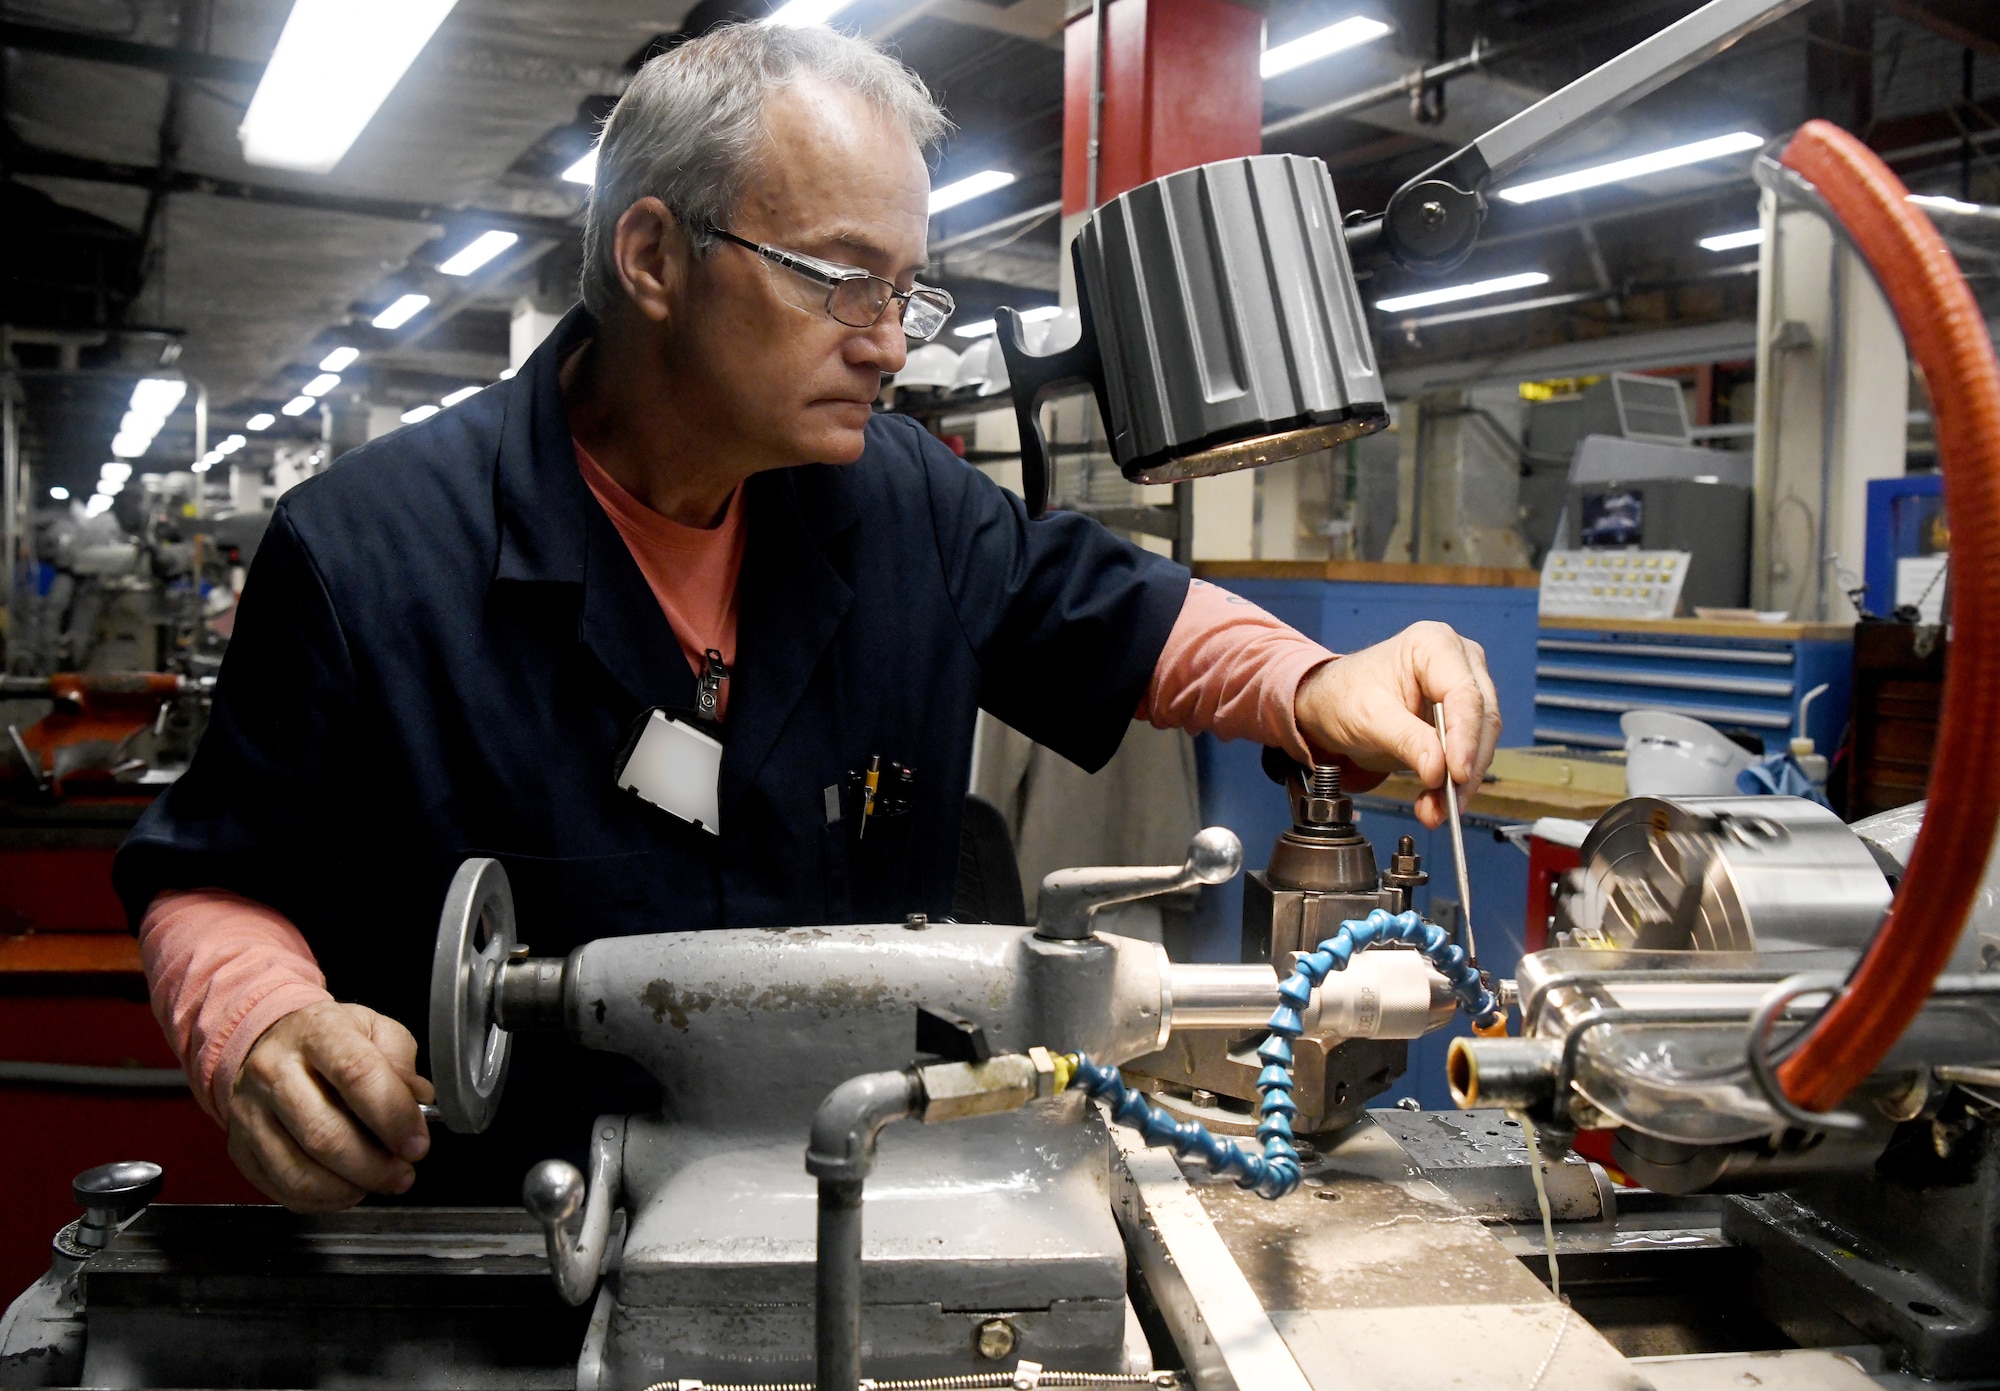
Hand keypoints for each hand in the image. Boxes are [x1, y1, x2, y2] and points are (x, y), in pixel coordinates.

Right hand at [226, 1000, 434, 1212]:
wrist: (269, 1041)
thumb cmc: (331, 1041)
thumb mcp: (375, 1029)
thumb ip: (401, 1062)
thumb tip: (418, 1101)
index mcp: (317, 1032)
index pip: (356, 1074)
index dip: (392, 1115)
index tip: (417, 1144)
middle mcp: (274, 1071)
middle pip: (323, 1133)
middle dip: (373, 1166)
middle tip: (403, 1173)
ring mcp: (250, 1112)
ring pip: (299, 1171)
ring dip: (349, 1188)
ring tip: (377, 1182)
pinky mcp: (239, 1148)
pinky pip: (282, 1189)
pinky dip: (322, 1200)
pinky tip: (346, 1189)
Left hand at [1293, 621, 1500, 828]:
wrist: (1332, 704)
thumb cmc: (1344, 695)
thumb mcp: (1368, 717)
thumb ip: (1406, 740)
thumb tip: (1439, 771)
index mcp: (1434, 644)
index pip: (1464, 693)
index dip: (1465, 737)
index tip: (1457, 774)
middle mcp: (1459, 660)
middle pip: (1481, 717)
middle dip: (1465, 766)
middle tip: (1449, 803)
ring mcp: (1465, 687)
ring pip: (1481, 739)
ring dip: (1461, 781)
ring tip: (1435, 810)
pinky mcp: (1461, 716)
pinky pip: (1469, 751)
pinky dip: (1454, 782)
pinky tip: (1436, 803)